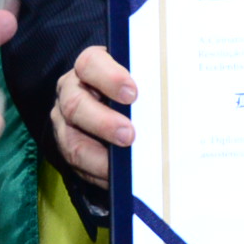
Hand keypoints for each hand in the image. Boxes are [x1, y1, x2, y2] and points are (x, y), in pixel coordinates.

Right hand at [51, 45, 137, 191]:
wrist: (113, 101)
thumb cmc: (134, 85)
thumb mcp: (140, 75)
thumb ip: (151, 81)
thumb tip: (179, 95)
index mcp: (90, 66)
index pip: (91, 64)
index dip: (110, 78)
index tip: (133, 94)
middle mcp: (71, 91)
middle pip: (76, 105)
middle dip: (103, 123)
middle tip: (129, 135)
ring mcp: (64, 121)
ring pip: (71, 141)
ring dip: (98, 157)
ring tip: (121, 165)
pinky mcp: (67, 147)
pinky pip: (77, 166)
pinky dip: (98, 174)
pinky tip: (118, 179)